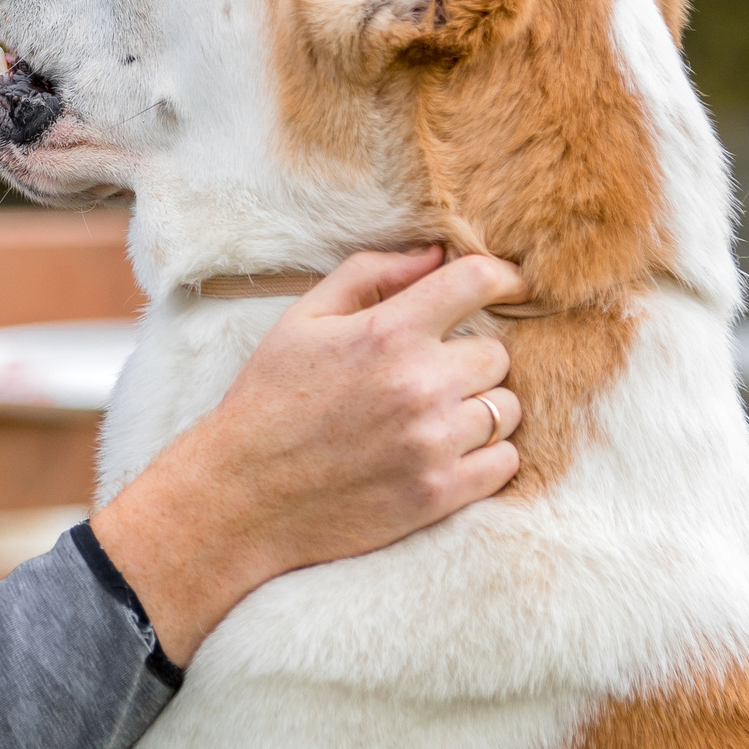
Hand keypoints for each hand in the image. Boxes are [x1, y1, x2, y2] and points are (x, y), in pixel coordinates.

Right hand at [90, 246, 524, 665]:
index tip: (506, 287)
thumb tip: (435, 253)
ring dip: (481, 408)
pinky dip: (486, 455)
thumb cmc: (269, 399)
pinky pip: (504, 462)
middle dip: (471, 358)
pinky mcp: (440, 493)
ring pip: (506, 409)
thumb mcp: (304, 319)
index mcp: (388, 332)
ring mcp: (433, 442)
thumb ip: (370, 275)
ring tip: (439, 416)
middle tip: (435, 373)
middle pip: (497, 353)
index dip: (501, 278)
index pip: (478, 282)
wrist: (242, 494)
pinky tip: (448, 451)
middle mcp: (420, 384)